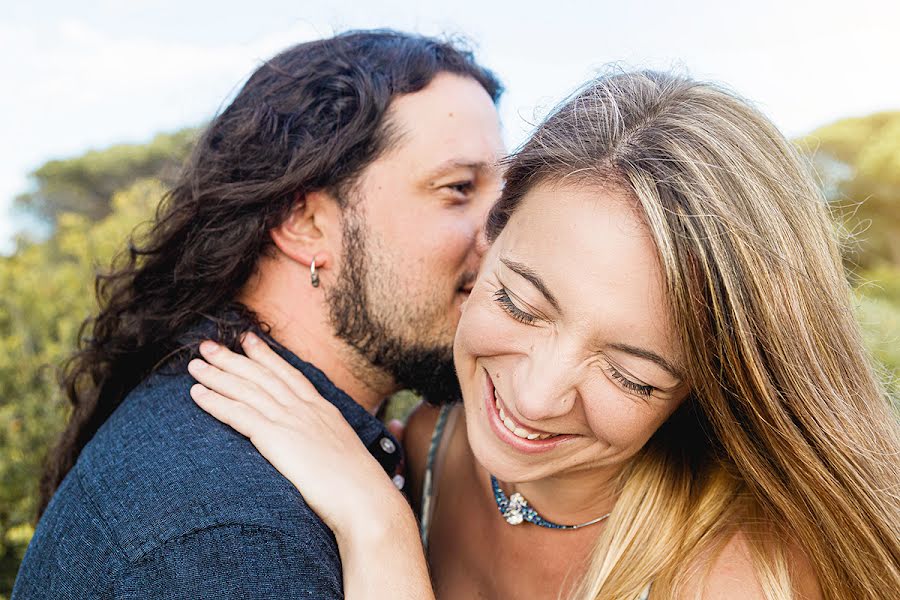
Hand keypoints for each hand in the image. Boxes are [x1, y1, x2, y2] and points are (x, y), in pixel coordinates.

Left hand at [186, 332, 406, 542]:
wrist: (363, 496)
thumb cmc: (358, 486)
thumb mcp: (346, 454)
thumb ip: (328, 444)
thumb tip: (321, 451)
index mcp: (323, 410)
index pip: (289, 375)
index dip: (266, 356)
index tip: (248, 340)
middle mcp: (305, 408)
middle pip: (262, 376)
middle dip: (233, 358)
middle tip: (208, 345)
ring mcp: (290, 420)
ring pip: (247, 390)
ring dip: (218, 375)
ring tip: (195, 365)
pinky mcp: (275, 437)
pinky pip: (238, 414)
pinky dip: (216, 402)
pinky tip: (197, 394)